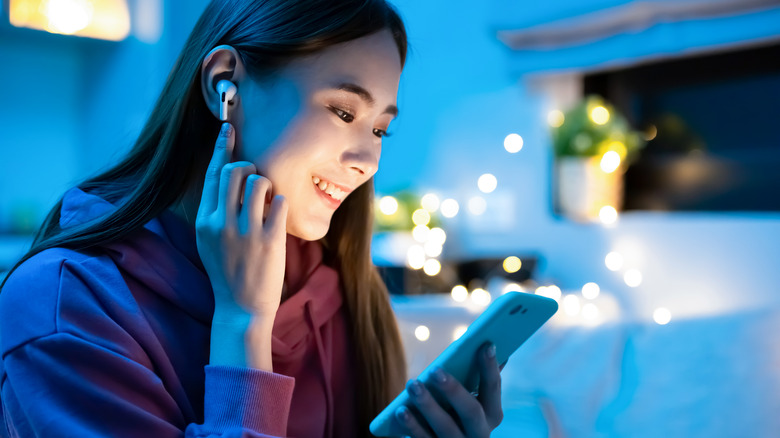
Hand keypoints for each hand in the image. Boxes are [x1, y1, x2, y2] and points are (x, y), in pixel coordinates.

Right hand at [195, 122, 288, 320]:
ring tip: (268, 202)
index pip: (212, 174)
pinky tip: (278, 216)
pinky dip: (282, 203)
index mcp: (204, 221)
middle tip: (256, 184)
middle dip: (249, 169)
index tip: (228, 128)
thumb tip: (227, 176)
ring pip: (259, 181)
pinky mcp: (270, 240)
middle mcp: (221, 223)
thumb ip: (215, 210)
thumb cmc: (228, 271)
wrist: (241, 308)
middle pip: (236, 170)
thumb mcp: (210, 240)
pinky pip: (281, 202)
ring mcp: (246, 231)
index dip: (222, 147)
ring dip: (268, 185)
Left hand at [395, 343, 503, 436]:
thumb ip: (479, 376)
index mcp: (492, 414)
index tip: (485, 345)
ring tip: (412, 385)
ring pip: (444, 428)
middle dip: (453, 389)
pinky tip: (400, 411)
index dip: (490, 368)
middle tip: (435, 369)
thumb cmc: (458, 412)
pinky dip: (412, 426)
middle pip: (470, 411)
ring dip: (427, 405)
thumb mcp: (473, 398)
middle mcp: (479, 433)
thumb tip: (490, 343)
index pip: (493, 388)